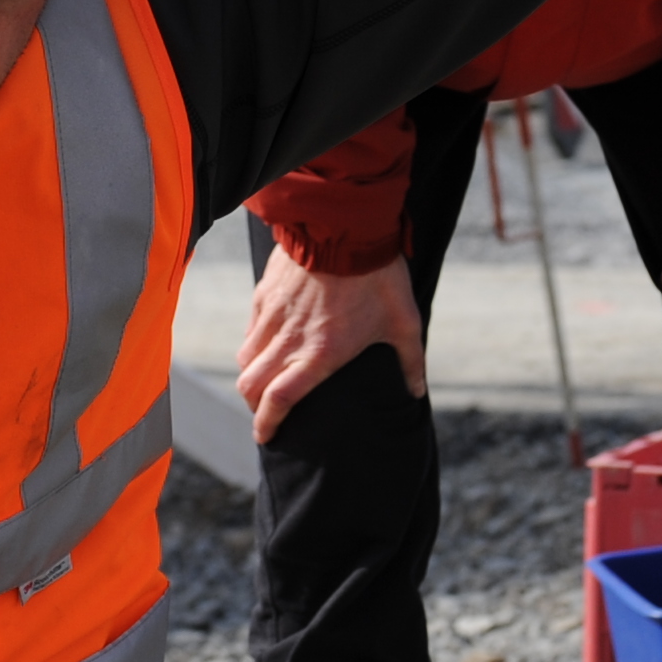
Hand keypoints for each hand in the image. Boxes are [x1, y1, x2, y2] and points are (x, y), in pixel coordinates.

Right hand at [237, 243, 424, 443]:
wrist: (346, 223)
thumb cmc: (378, 276)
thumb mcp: (403, 321)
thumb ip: (410, 361)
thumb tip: (417, 391)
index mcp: (319, 354)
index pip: (279, 400)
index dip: (266, 424)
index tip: (265, 438)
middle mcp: (288, 340)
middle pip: (250, 386)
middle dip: (253, 408)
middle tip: (264, 415)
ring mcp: (272, 316)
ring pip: (245, 359)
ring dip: (251, 378)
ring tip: (265, 384)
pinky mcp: (264, 294)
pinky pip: (250, 330)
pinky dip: (253, 347)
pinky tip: (268, 346)